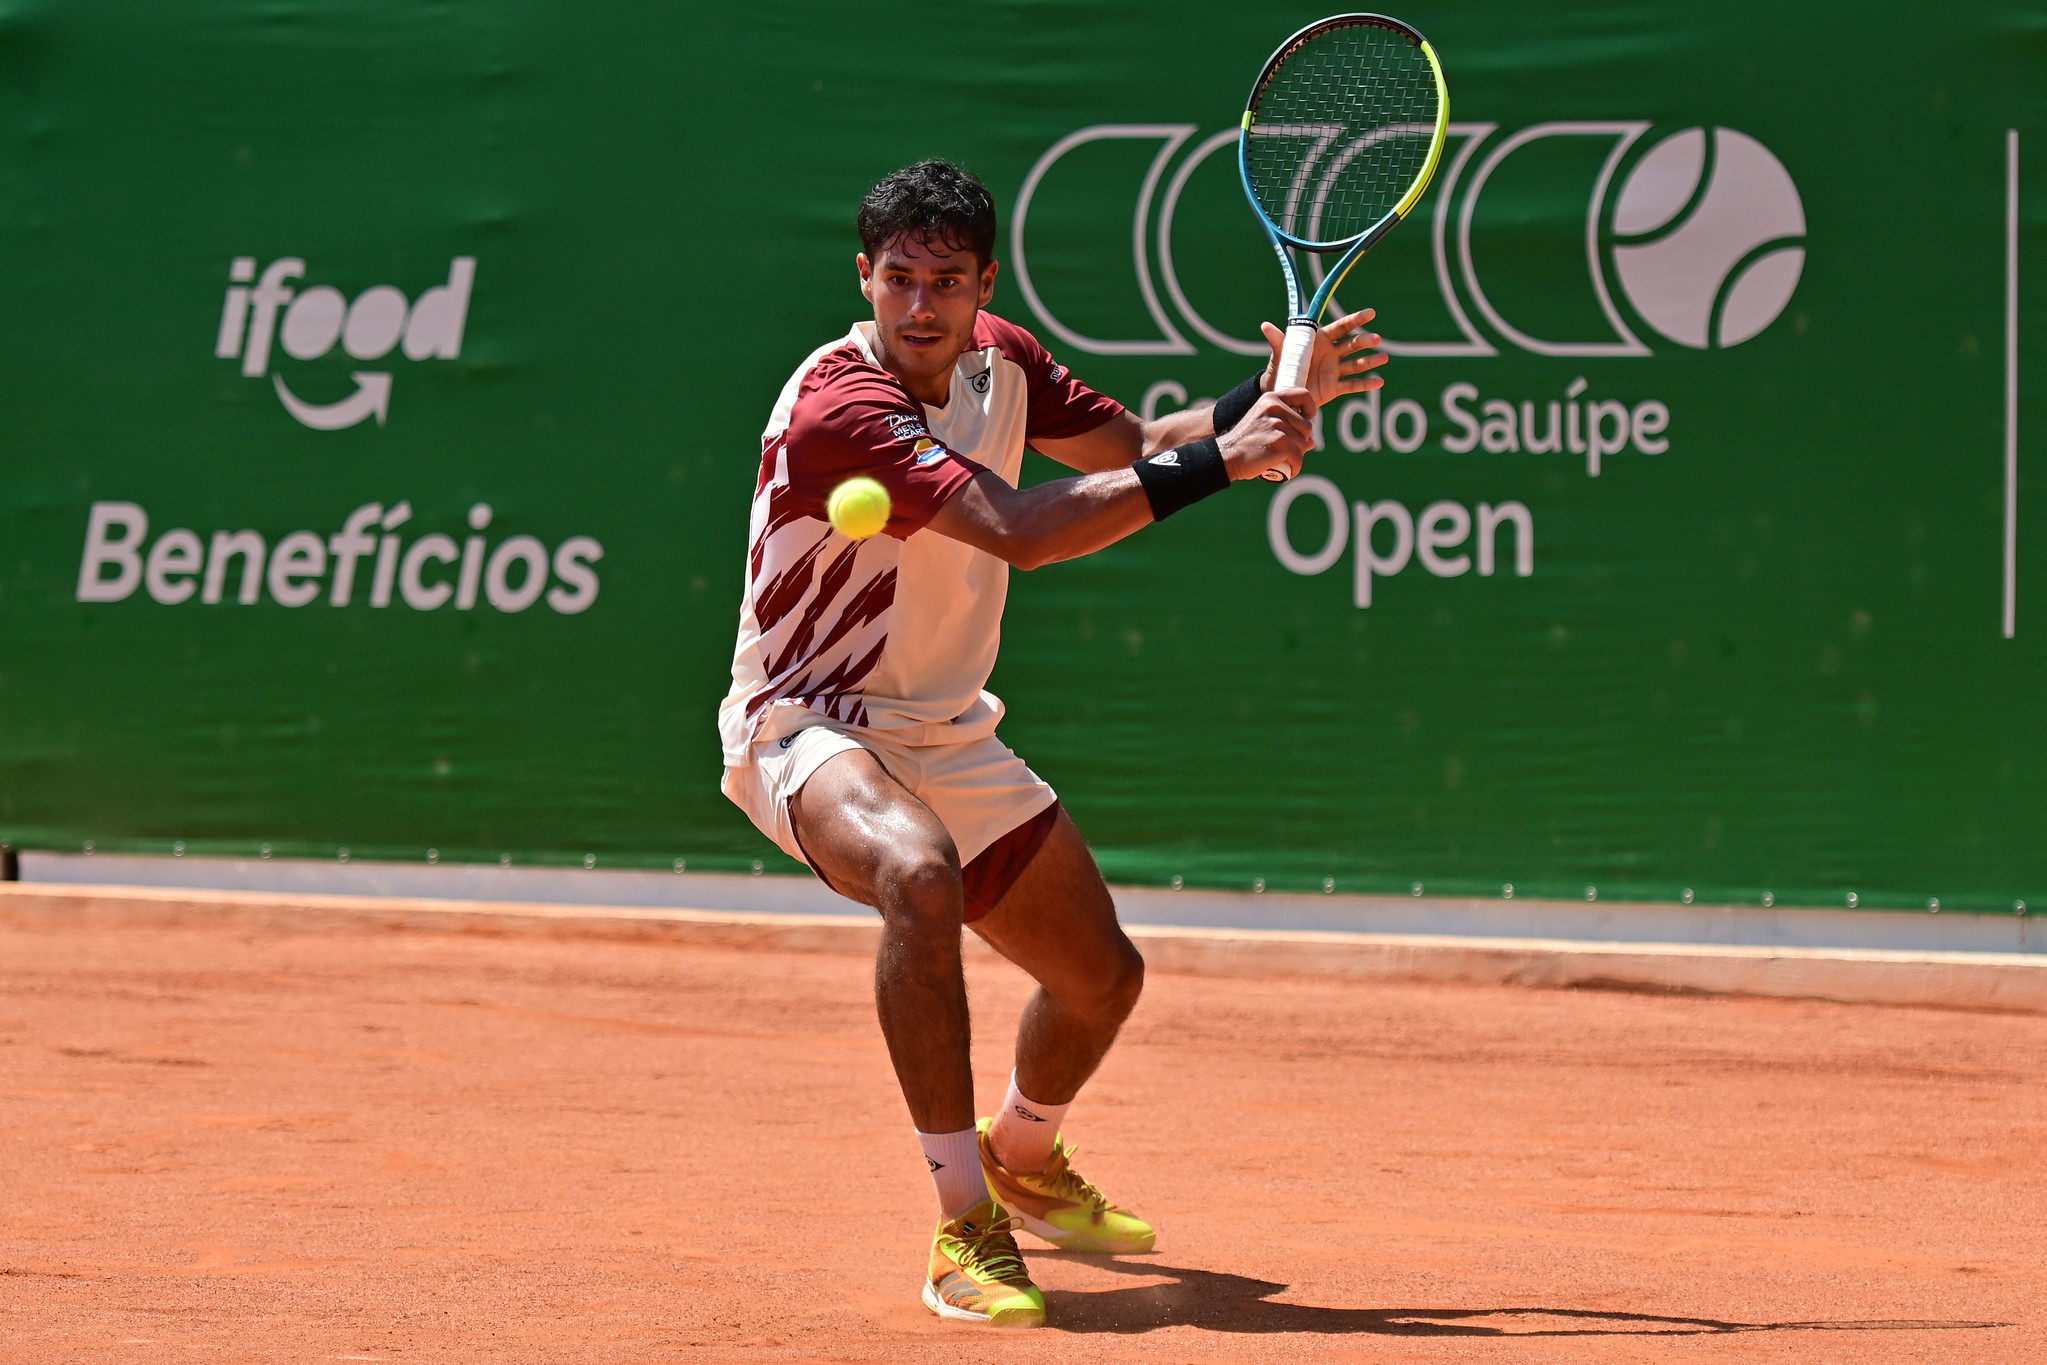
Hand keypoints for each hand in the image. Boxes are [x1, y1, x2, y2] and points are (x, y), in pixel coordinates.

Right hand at [1217, 389, 1315, 481]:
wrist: (1227, 456)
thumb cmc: (1245, 443)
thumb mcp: (1263, 425)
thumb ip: (1286, 427)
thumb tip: (1312, 442)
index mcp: (1271, 399)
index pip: (1305, 395)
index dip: (1310, 410)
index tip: (1304, 421)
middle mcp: (1275, 408)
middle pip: (1307, 426)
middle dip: (1300, 441)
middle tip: (1284, 450)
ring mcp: (1278, 425)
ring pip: (1304, 444)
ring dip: (1296, 456)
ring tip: (1282, 460)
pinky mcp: (1281, 443)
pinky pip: (1298, 459)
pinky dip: (1294, 468)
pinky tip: (1285, 471)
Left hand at [1259, 307, 1386, 407]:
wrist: (1282, 391)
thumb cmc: (1280, 368)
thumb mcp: (1280, 354)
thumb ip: (1278, 341)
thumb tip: (1265, 326)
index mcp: (1320, 340)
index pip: (1341, 327)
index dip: (1356, 320)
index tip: (1371, 313)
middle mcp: (1331, 353)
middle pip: (1352, 344)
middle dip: (1364, 341)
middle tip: (1376, 338)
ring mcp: (1334, 370)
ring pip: (1356, 364)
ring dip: (1370, 361)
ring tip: (1384, 358)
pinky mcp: (1334, 387)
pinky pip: (1352, 385)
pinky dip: (1365, 384)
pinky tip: (1379, 382)